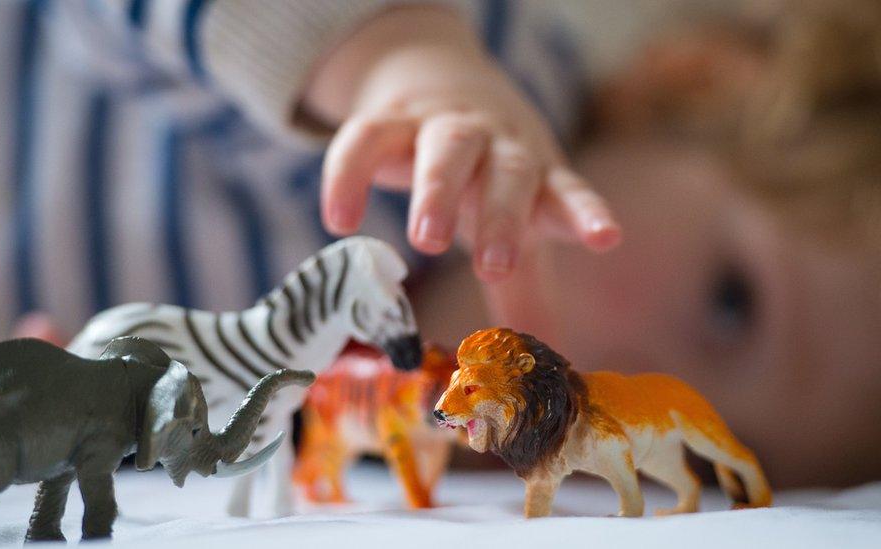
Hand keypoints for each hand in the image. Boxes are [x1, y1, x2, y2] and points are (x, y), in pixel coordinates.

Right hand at [304, 6, 619, 281]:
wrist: (440, 79)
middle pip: (509, 173)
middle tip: (493, 265)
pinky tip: (339, 221)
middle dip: (503, 217)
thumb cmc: (487, 172)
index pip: (567, 193)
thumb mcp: (513, 223)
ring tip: (425, 242)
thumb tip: (547, 367)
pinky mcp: (390, 118)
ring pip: (448, 149)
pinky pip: (367, 138)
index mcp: (535, 177)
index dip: (586, 215)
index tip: (606, 239)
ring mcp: (444, 126)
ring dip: (440, 190)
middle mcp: (497, 146)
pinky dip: (350, 176)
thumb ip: (526, 290)